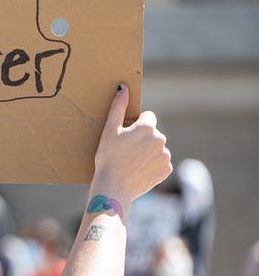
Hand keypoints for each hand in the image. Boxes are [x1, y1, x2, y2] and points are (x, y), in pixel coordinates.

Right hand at [91, 84, 172, 202]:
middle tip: (126, 151)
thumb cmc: (108, 158)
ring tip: (131, 162)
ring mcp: (165, 155)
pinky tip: (139, 170)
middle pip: (153, 133)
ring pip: (157, 147)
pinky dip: (152, 165)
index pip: (148, 117)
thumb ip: (118, 107)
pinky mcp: (167, 169)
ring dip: (148, 152)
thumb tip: (123, 88)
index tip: (125, 137)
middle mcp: (160, 139)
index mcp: (147, 127)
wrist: (113, 187)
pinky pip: (160, 162)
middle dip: (142, 139)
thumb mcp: (109, 131)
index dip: (136, 125)